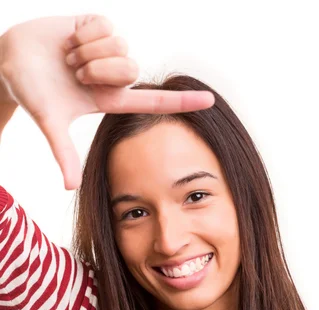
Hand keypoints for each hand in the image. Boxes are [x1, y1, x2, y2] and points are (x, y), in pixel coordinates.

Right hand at [0, 15, 213, 189]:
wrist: (10, 57)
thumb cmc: (30, 91)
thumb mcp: (49, 122)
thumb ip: (63, 154)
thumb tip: (71, 188)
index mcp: (110, 100)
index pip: (155, 102)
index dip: (182, 102)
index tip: (211, 101)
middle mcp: (114, 75)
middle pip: (131, 69)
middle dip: (98, 70)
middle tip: (75, 74)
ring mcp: (108, 49)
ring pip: (119, 47)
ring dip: (87, 52)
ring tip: (69, 58)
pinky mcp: (97, 25)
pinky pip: (105, 27)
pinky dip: (82, 34)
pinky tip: (69, 39)